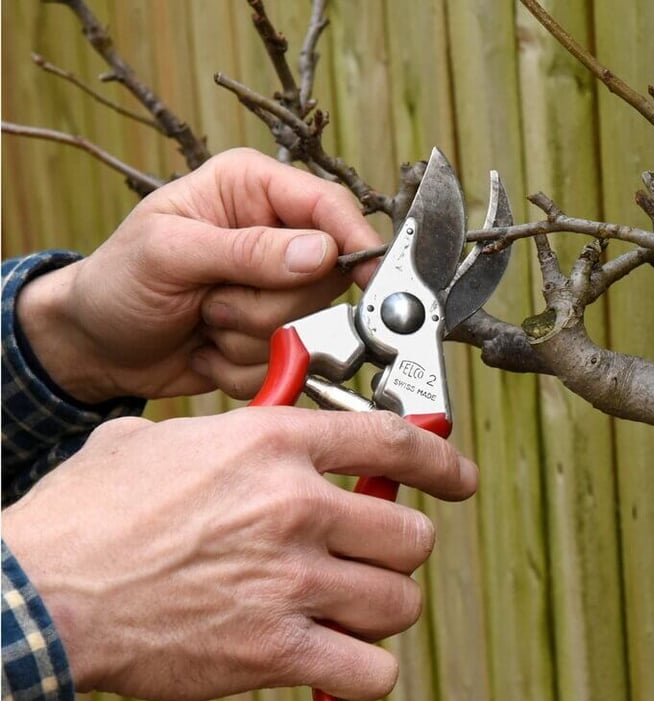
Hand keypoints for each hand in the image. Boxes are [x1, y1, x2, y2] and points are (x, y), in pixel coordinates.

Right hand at [2, 408, 476, 700]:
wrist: (40, 594)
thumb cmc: (89, 518)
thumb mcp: (158, 442)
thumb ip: (227, 435)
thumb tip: (258, 435)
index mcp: (272, 446)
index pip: (394, 442)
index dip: (442, 460)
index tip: (459, 477)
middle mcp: (295, 508)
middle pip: (410, 534)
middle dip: (397, 550)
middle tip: (369, 558)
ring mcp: (290, 581)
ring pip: (400, 601)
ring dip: (382, 608)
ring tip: (349, 609)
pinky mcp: (275, 651)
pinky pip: (371, 671)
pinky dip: (363, 673)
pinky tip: (338, 661)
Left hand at [15, 148, 382, 403]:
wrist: (94, 347)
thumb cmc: (116, 283)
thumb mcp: (168, 253)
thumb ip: (245, 250)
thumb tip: (320, 252)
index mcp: (252, 189)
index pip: (330, 207)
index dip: (353, 241)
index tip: (366, 275)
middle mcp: (275, 235)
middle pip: (326, 278)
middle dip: (268, 304)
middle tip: (211, 301)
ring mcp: (277, 290)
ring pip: (309, 326)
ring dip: (249, 336)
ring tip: (204, 321)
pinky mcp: (276, 336)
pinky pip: (289, 361)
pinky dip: (244, 365)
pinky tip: (208, 346)